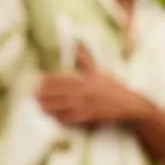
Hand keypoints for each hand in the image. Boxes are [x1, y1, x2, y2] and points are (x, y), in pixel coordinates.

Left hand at [35, 47, 149, 125]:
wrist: (132, 105)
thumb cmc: (115, 89)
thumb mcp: (100, 73)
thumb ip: (85, 61)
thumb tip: (76, 46)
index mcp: (87, 80)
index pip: (64, 79)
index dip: (50, 80)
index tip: (38, 81)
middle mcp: (86, 91)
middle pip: (61, 92)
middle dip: (46, 94)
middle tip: (33, 95)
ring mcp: (89, 105)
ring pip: (65, 105)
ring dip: (51, 106)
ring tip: (39, 107)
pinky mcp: (92, 117)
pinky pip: (74, 118)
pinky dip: (63, 118)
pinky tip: (54, 118)